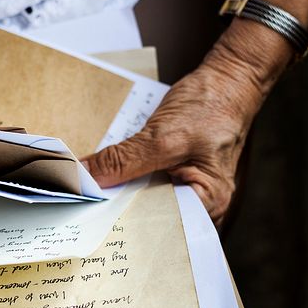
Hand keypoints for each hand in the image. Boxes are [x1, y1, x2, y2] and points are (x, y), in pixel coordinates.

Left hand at [83, 22, 288, 223]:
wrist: (226, 80)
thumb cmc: (212, 106)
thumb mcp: (164, 136)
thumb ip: (123, 161)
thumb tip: (84, 178)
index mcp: (208, 204)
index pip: (160, 228)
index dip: (124, 226)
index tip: (89, 221)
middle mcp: (200, 205)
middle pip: (150, 219)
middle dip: (117, 214)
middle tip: (81, 209)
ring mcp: (187, 191)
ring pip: (144, 202)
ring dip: (118, 197)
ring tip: (87, 196)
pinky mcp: (173, 176)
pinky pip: (144, 186)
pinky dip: (124, 183)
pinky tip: (103, 180)